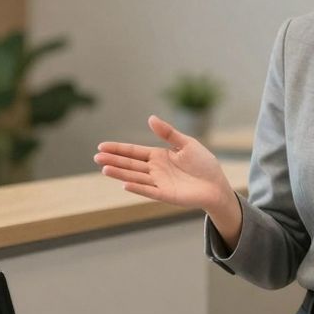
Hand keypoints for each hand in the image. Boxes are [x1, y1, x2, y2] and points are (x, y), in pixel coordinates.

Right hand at [95, 115, 238, 217]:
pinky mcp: (166, 195)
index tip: (101, 146)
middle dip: (113, 160)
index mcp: (158, 156)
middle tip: (96, 157)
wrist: (217, 185)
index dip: (118, 149)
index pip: (134, 151)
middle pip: (130, 164)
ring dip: (119, 173)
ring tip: (104, 169)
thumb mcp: (186, 143)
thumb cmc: (203, 164)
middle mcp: (155, 170)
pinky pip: (149, 191)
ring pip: (135, 177)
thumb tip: (150, 118)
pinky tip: (124, 184)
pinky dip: (137, 188)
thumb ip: (168, 133)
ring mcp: (159, 183)